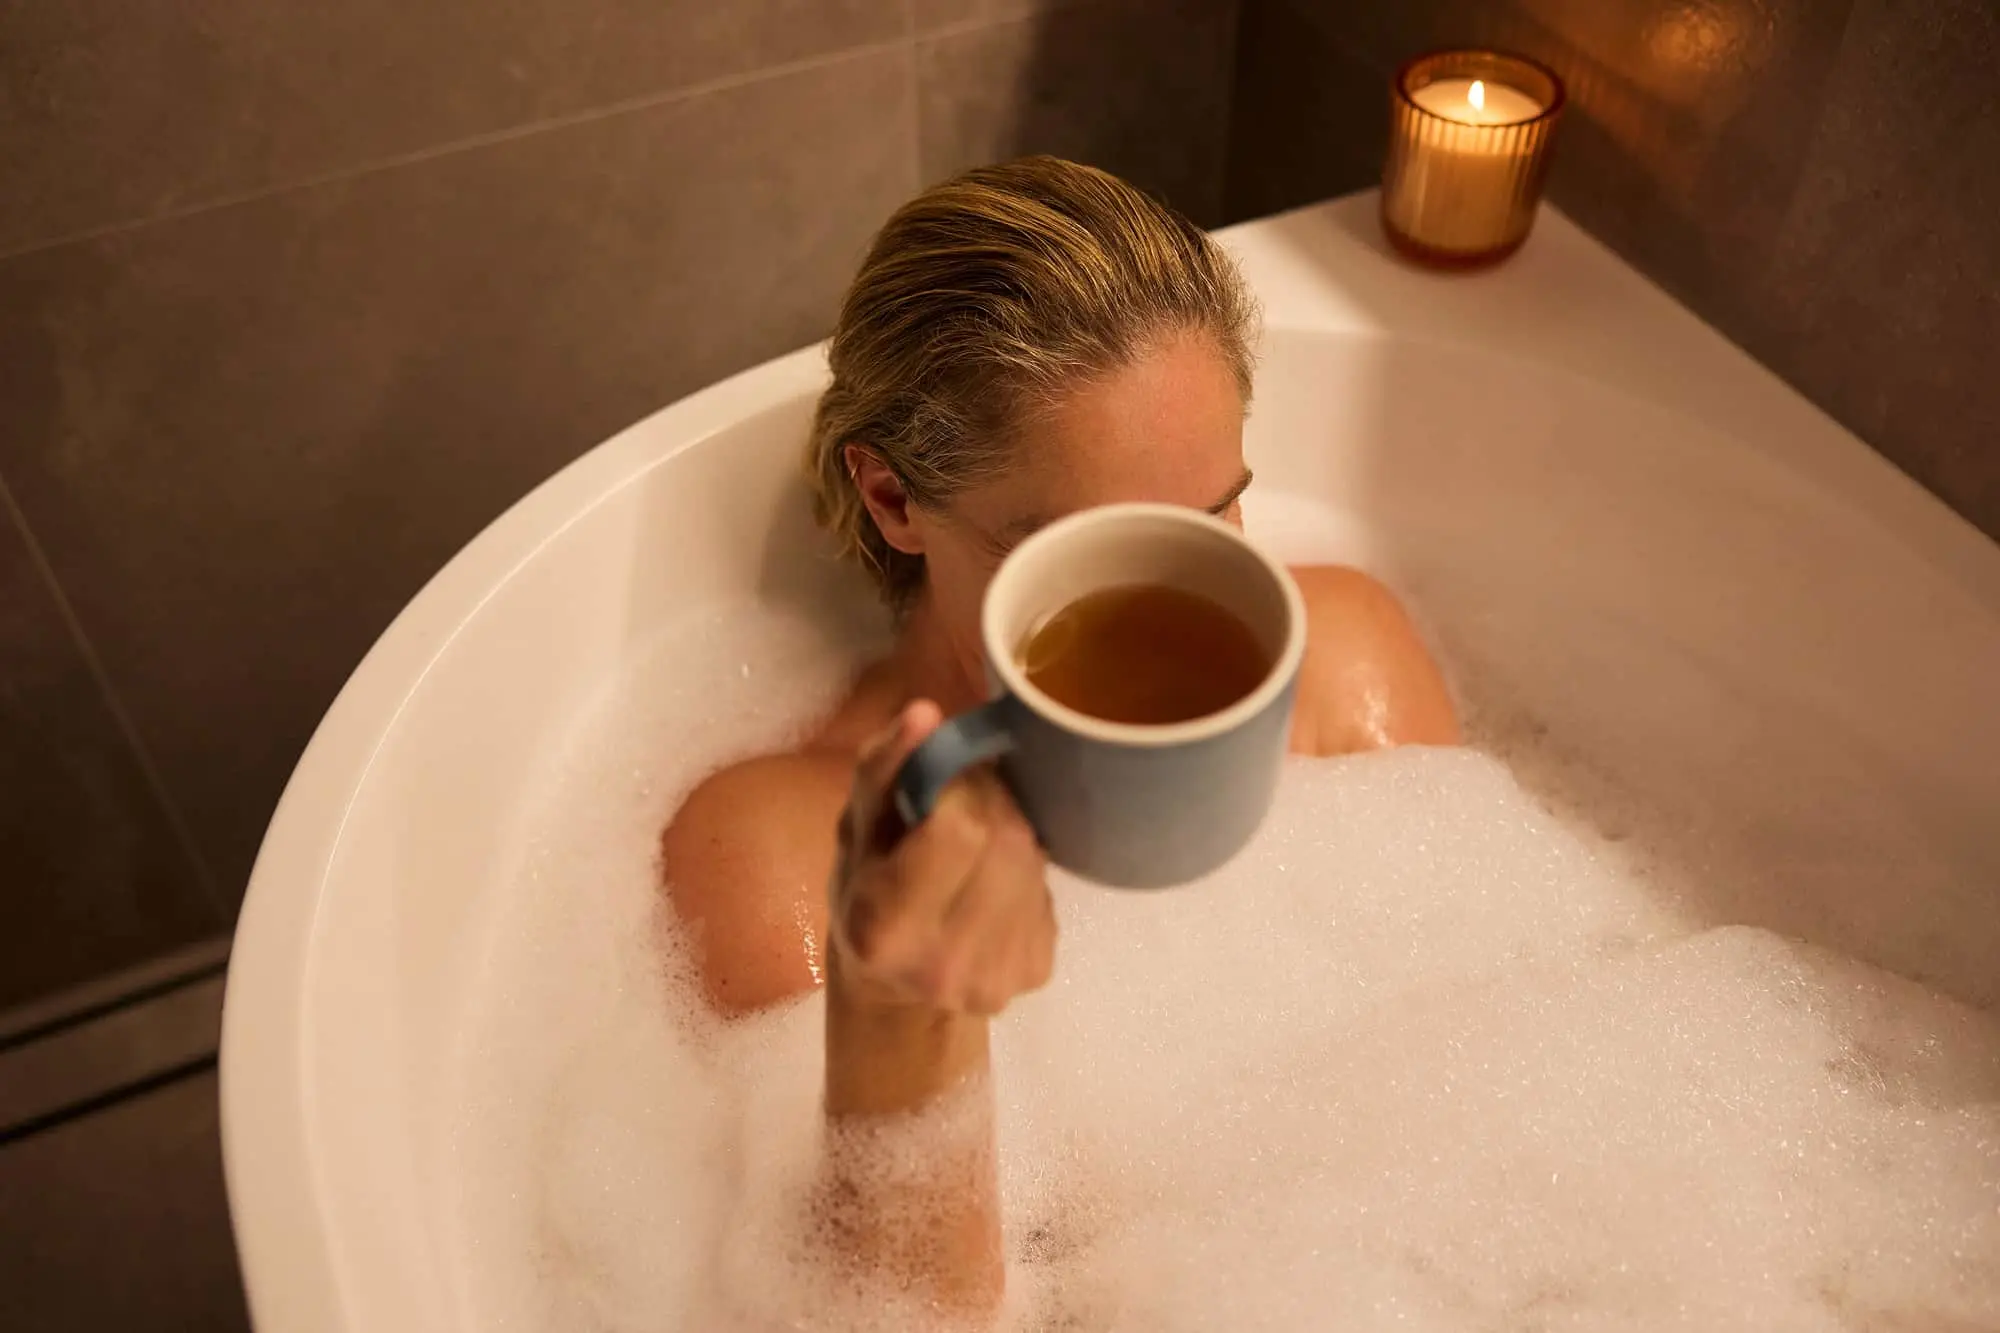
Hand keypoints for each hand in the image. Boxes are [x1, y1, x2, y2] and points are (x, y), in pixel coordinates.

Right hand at [831, 700, 1056, 1014]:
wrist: (897, 993)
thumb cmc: (865, 897)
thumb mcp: (855, 831)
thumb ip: (884, 768)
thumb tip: (926, 714)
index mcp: (885, 927)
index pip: (958, 829)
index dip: (954, 793)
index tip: (935, 793)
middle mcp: (944, 964)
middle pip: (1005, 840)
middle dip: (987, 808)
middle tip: (958, 812)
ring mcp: (997, 975)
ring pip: (1032, 860)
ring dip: (1009, 835)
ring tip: (975, 846)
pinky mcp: (1037, 970)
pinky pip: (1046, 888)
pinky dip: (1024, 871)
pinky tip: (994, 883)